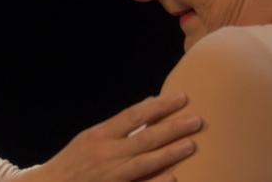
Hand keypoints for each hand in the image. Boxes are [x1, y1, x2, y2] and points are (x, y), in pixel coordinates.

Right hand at [34, 92, 201, 181]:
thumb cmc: (73, 161)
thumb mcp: (91, 137)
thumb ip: (119, 126)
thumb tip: (149, 105)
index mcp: (100, 135)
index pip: (135, 115)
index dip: (160, 106)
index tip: (182, 98)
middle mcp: (105, 153)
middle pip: (145, 137)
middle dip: (173, 127)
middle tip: (198, 120)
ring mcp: (110, 174)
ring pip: (145, 161)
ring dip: (170, 152)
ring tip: (192, 143)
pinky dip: (156, 181)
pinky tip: (174, 176)